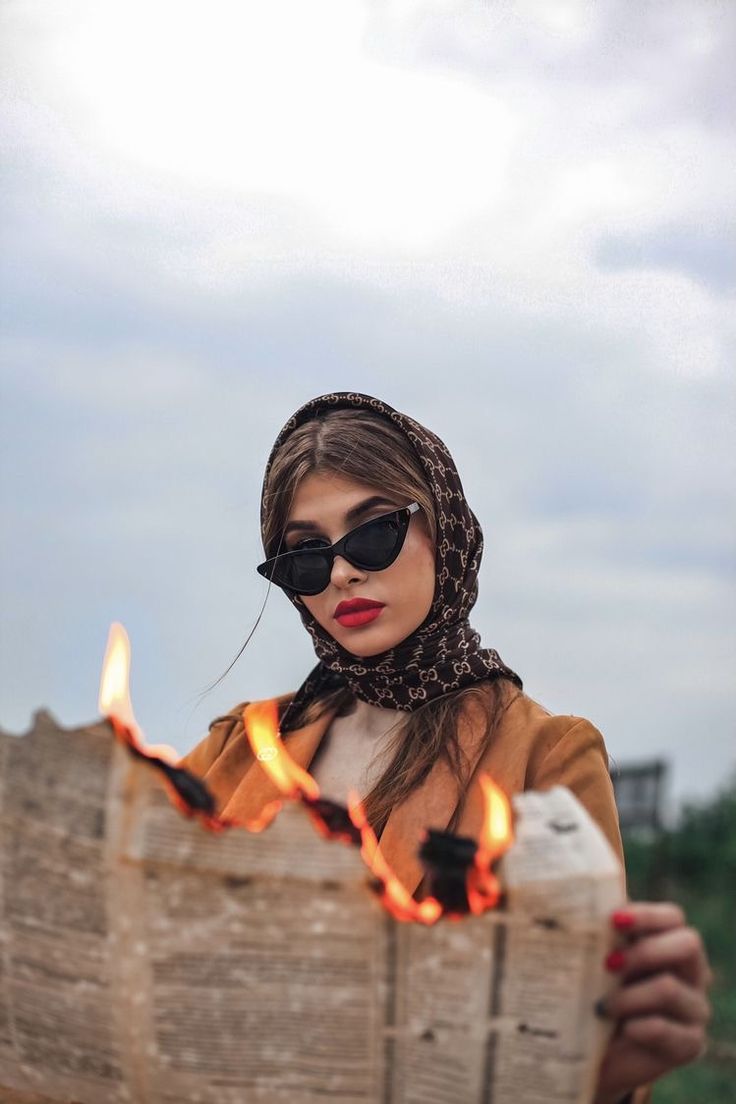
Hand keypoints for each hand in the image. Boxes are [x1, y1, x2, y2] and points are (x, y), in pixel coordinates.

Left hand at [593, 902, 711, 1103]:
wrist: (595, 1050)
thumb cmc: (594, 992)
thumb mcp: (594, 960)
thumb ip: (596, 937)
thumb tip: (574, 912)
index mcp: (669, 942)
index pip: (672, 917)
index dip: (646, 915)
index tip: (613, 920)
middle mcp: (690, 972)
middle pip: (687, 945)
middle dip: (645, 951)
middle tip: (608, 964)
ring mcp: (694, 1008)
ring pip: (670, 988)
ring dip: (629, 996)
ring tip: (601, 1006)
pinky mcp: (689, 1043)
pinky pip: (666, 1029)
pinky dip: (640, 1027)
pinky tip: (624, 1029)